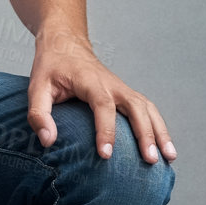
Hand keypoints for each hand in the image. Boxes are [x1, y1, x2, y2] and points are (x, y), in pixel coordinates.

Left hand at [28, 30, 176, 164]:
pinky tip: (164, 148)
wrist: (66, 44)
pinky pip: (148, 111)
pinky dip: (159, 128)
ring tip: (169, 158)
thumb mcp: (36, 87)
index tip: (107, 155)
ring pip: (148, 109)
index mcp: (90, 81)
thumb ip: (39, 114)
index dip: (106, 130)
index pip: (103, 106)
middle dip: (145, 134)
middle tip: (150, 161)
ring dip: (160, 132)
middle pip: (136, 107)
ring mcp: (122, 89)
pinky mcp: (126, 95)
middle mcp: (112, 84)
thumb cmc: (50, 67)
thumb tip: (48, 142)